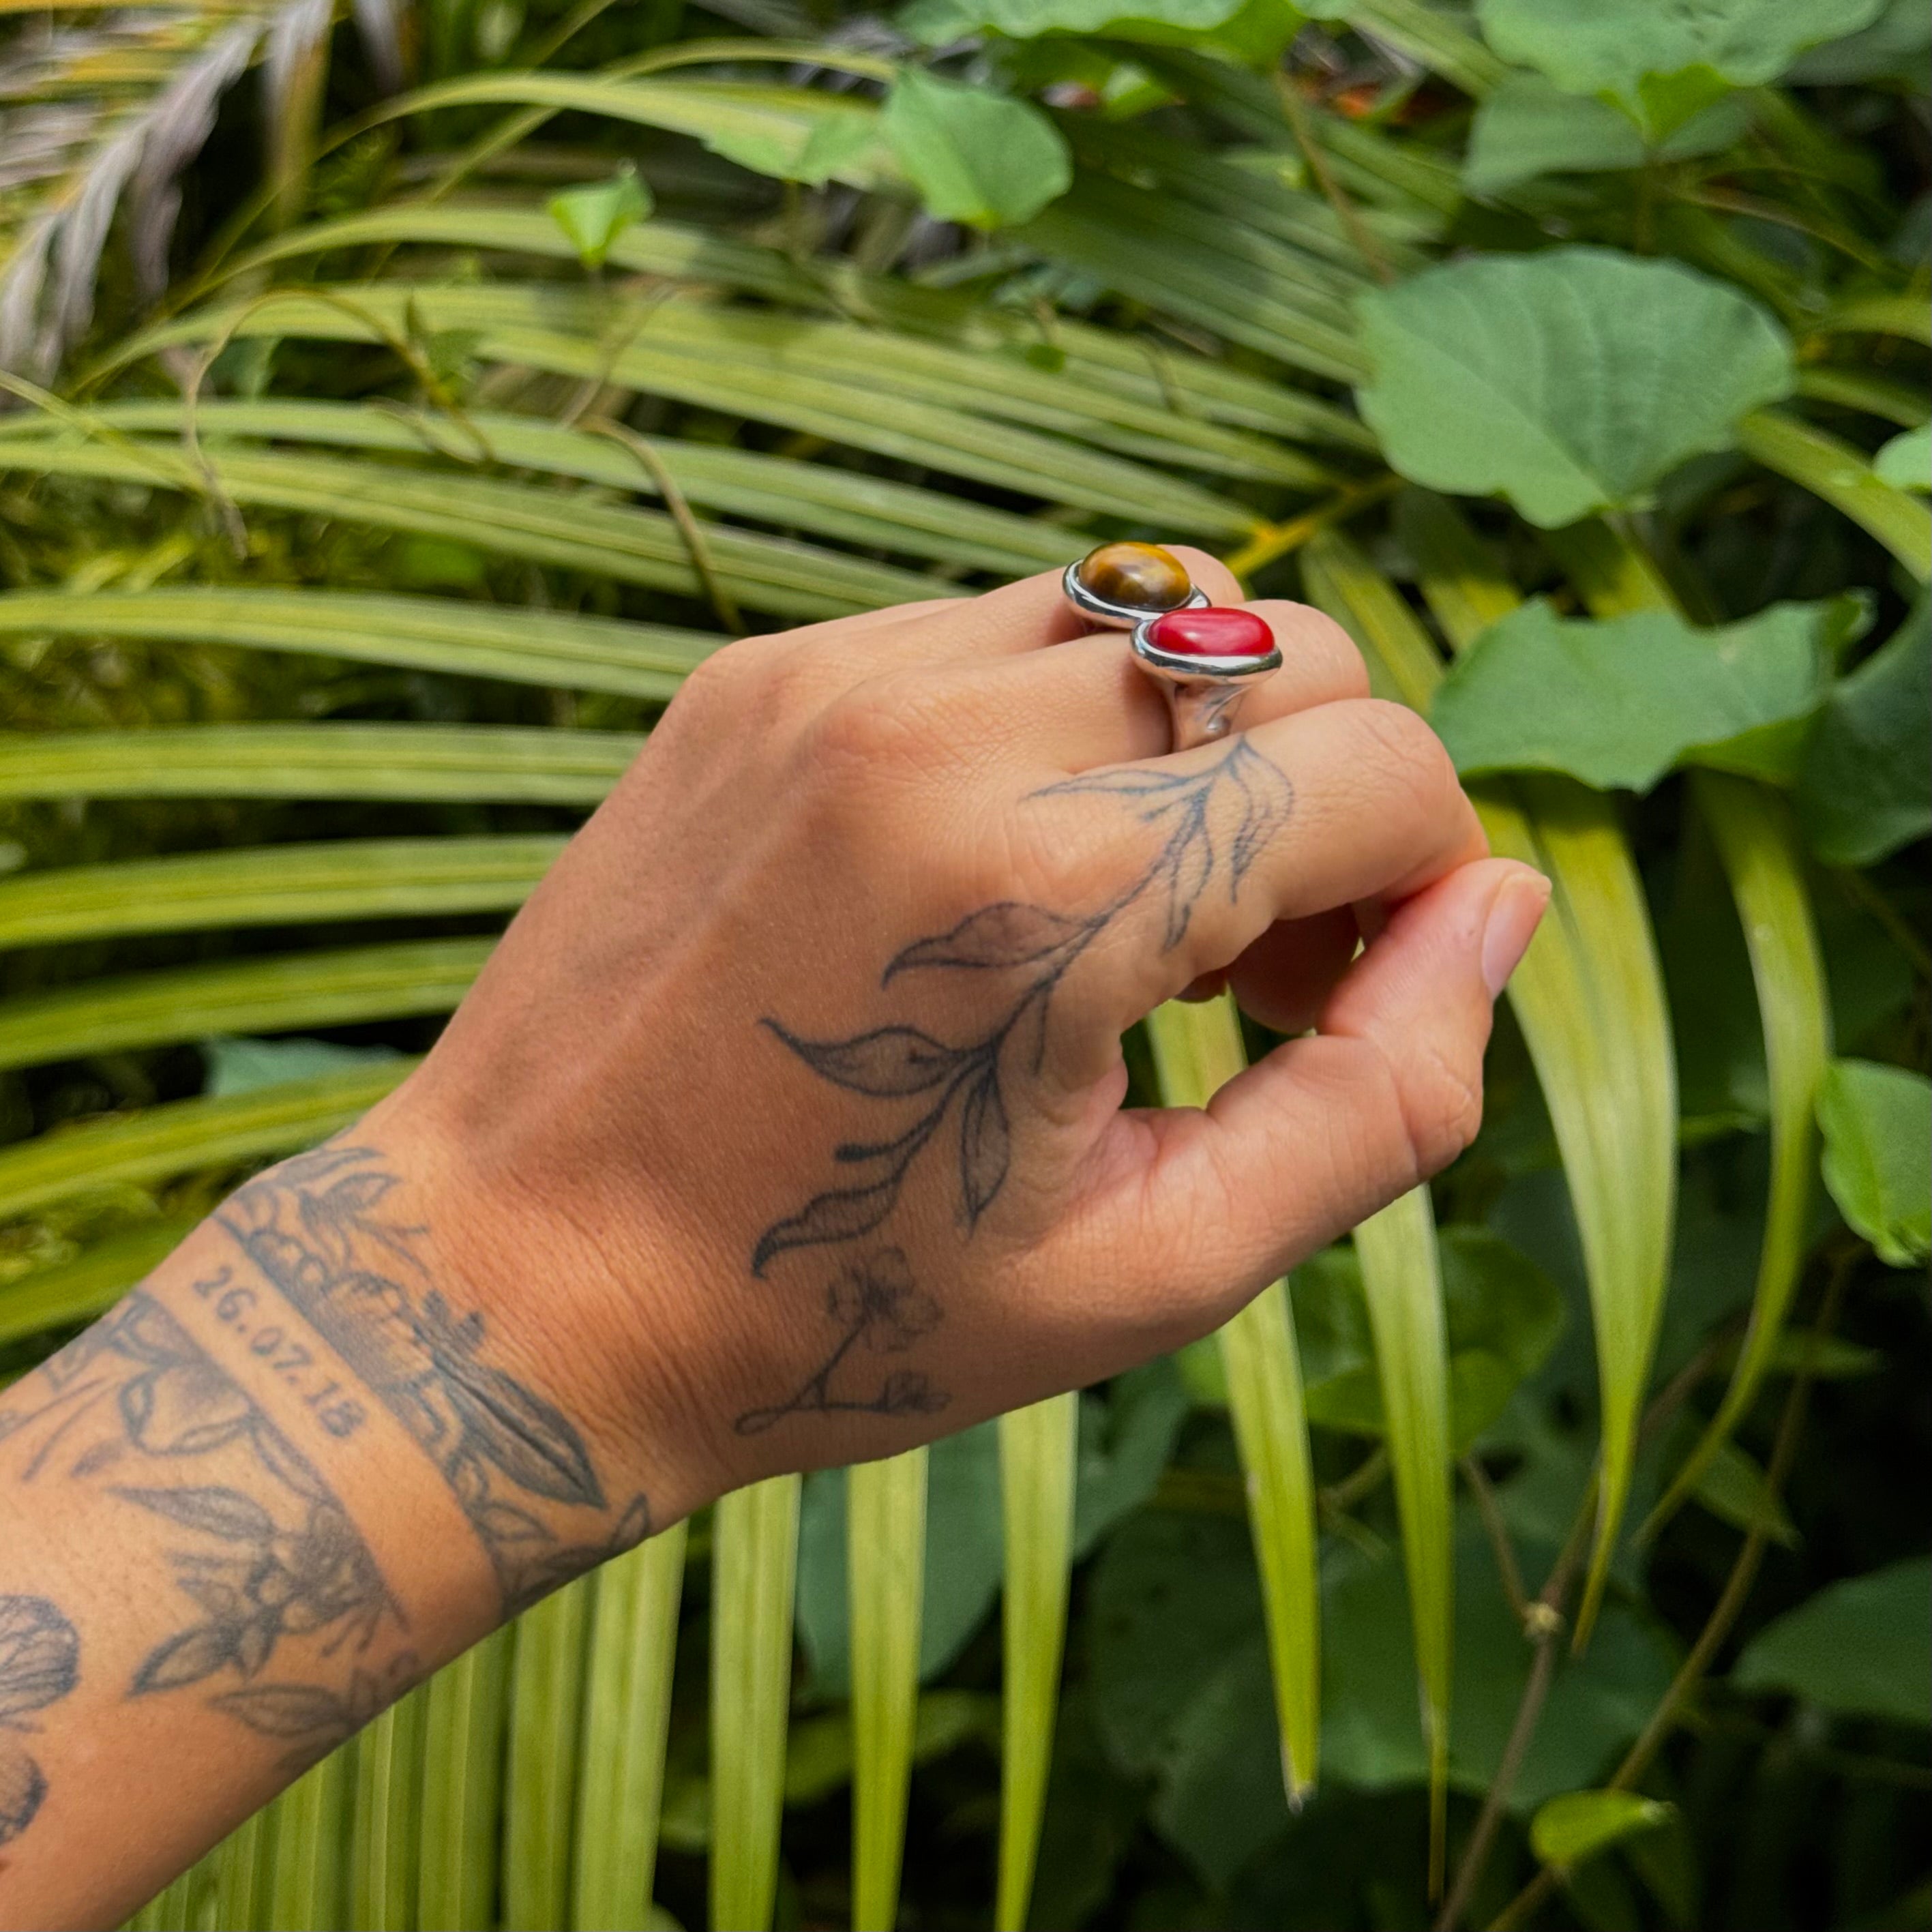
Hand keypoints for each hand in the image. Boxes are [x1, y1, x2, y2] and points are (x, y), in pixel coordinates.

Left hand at [368, 550, 1547, 1525]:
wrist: (520, 1274)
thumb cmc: (837, 1307)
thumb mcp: (1153, 1272)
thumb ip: (1381, 1097)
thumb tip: (1502, 906)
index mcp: (1055, 888)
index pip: (1383, 768)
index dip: (1420, 888)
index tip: (1333, 1003)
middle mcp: (945, 724)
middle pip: (1290, 646)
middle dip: (1331, 798)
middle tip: (1249, 971)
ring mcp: (836, 674)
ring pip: (1154, 606)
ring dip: (1201, 745)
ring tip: (1124, 915)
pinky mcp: (765, 669)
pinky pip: (1002, 627)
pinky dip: (1063, 723)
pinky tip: (993, 875)